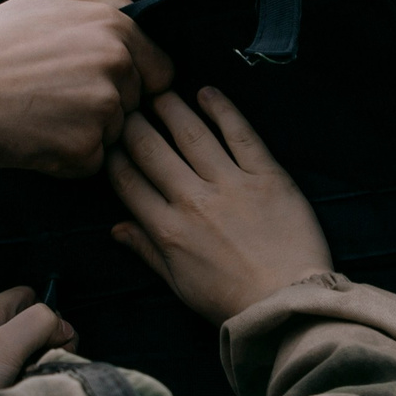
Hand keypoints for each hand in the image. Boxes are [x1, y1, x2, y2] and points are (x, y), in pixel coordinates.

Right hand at [0, 0, 175, 177]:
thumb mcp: (46, 2)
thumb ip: (99, 2)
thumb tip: (134, 9)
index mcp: (115, 26)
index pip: (162, 70)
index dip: (136, 82)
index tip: (103, 86)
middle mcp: (117, 64)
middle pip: (136, 104)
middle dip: (109, 108)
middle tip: (58, 100)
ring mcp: (103, 108)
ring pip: (115, 134)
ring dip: (87, 133)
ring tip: (40, 116)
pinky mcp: (84, 147)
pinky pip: (92, 162)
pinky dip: (67, 158)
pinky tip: (35, 137)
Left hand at [0, 286, 78, 389]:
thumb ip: (35, 325)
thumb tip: (61, 325)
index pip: (27, 297)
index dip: (48, 314)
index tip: (56, 341)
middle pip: (28, 326)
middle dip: (45, 345)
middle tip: (42, 368)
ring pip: (23, 354)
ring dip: (34, 369)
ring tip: (26, 387)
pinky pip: (12, 378)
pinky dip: (21, 386)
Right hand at [107, 89, 331, 323]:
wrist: (287, 305)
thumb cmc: (231, 301)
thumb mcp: (178, 285)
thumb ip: (146, 251)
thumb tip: (116, 229)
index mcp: (167, 230)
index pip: (128, 182)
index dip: (113, 156)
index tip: (108, 139)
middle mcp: (193, 201)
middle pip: (152, 149)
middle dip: (133, 123)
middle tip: (125, 105)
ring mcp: (231, 184)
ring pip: (191, 133)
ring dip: (170, 107)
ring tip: (159, 91)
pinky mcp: (266, 175)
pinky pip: (240, 133)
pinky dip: (221, 109)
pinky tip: (206, 92)